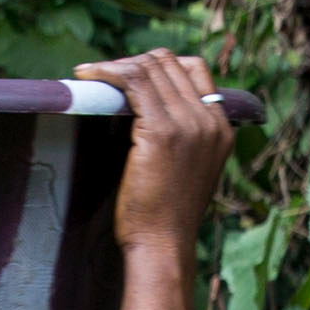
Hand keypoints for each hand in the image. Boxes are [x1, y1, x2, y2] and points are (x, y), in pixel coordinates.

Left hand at [88, 51, 233, 251]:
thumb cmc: (165, 216)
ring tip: (90, 75)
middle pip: (169, 62)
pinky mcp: (161, 131)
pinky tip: (88, 77)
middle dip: (133, 63)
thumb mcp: (187, 170)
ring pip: (149, 67)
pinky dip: (107, 72)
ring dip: (115, 65)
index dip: (159, 66)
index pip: (194, 70)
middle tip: (103, 77)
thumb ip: (182, 137)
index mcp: (221, 128)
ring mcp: (188, 123)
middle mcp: (209, 120)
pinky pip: (132, 81)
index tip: (130, 78)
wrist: (163, 246)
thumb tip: (147, 109)